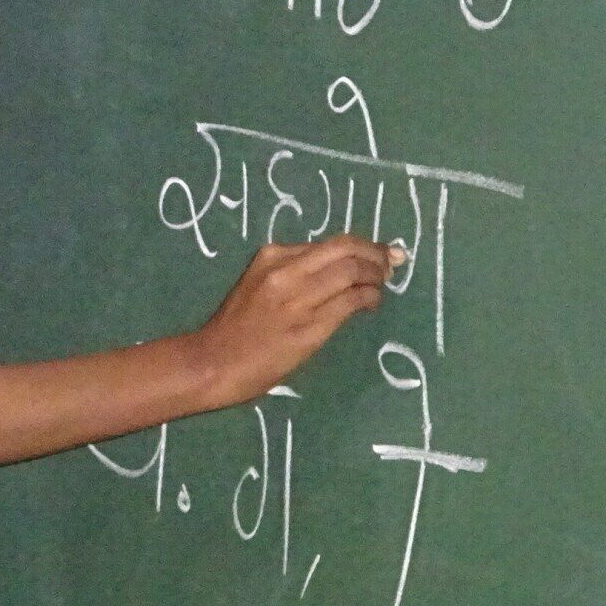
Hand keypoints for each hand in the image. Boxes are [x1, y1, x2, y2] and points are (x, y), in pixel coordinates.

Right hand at [188, 233, 403, 409]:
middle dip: (376, 254)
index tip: (380, 251)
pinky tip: (372, 303)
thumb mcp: (258, 283)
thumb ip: (293, 272)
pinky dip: (369, 298)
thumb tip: (338, 268)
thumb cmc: (236, 327)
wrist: (214, 362)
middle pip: (346, 250)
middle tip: (391, 263)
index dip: (363, 245)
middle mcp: (286, 271)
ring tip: (382, 285)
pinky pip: (350, 303)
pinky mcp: (308, 328)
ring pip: (352, 273)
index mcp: (272, 256)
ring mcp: (298, 300)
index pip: (330, 243)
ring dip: (376, 277)